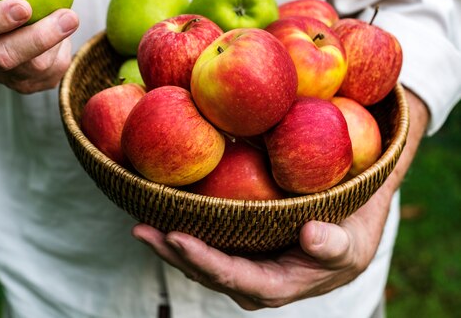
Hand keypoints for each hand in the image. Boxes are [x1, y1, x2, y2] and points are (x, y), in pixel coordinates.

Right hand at [0, 0, 78, 92]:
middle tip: (69, 16)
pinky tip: (63, 35)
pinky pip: (51, 74)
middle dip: (39, 38)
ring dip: (56, 42)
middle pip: (5, 56)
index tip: (25, 5)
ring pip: (34, 67)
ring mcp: (2, 75)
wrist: (6, 20)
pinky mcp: (27, 84)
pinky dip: (62, 52)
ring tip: (69, 17)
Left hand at [133, 89, 428, 309]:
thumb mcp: (354, 242)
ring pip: (199, 260)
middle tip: (141, 229)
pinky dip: (182, 228)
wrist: (349, 227)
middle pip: (206, 271)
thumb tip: (311, 236)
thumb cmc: (352, 234)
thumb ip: (335, 244)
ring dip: (168, 243)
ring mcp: (241, 264)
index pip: (235, 278)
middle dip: (172, 253)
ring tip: (141, 223)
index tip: (176, 237)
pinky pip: (205, 241)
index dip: (204, 262)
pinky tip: (161, 210)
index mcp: (278, 285)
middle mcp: (252, 280)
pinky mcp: (236, 246)